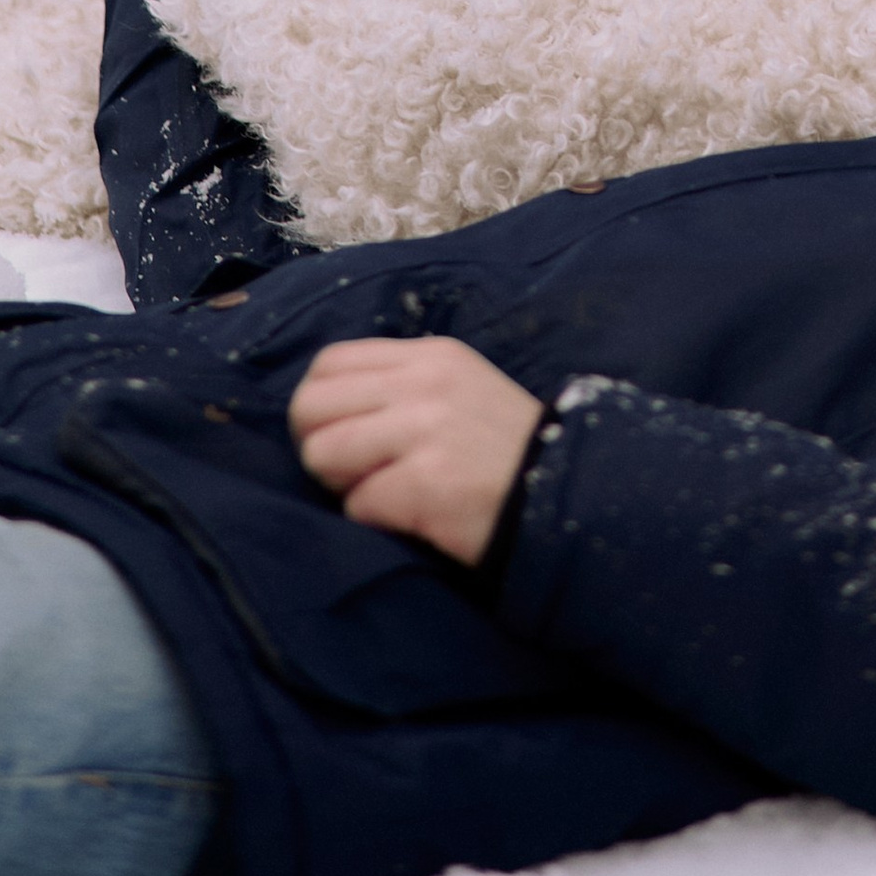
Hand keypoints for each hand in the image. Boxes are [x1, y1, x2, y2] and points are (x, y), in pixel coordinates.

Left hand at [290, 336, 543, 566]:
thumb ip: (401, 386)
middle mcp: (424, 382)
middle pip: (310, 406)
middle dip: (318, 446)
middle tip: (353, 472)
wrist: (564, 491)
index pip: (329, 363)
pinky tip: (411, 516)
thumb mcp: (458, 388)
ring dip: (342, 485)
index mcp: (430, 356)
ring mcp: (424, 430)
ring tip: (382, 492)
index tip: (341, 434)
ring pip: (322, 454)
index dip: (320, 405)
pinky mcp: (426, 482)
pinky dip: (375, 519)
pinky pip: (358, 504)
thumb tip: (330, 412)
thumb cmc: (502, 447)